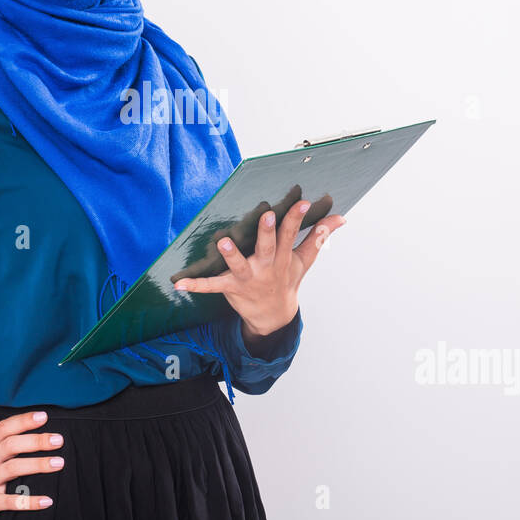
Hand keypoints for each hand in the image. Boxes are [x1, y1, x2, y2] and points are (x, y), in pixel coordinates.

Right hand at [0, 410, 63, 519]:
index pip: (4, 429)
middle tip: (58, 439)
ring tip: (58, 463)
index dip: (22, 421)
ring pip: (13, 469)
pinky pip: (10, 501)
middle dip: (35, 441)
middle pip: (11, 445)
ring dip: (37, 465)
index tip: (43, 416)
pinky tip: (46, 501)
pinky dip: (28, 501)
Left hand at [173, 199, 345, 339]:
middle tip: (266, 215)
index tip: (303, 202)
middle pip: (267, 247)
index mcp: (282, 258)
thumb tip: (340, 218)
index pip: (291, 235)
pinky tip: (179, 283)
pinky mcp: (230, 288)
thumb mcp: (304, 261)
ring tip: (223, 242)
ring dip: (231, 255)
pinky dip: (196, 285)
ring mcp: (247, 278)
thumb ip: (319, 238)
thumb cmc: (286, 281)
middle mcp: (265, 267)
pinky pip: (211, 287)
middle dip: (268, 232)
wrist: (273, 316)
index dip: (296, 219)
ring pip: (238, 265)